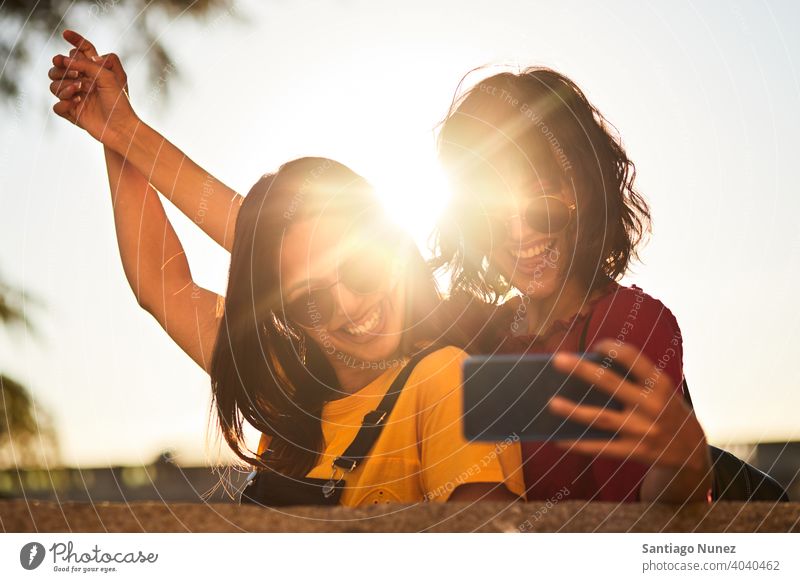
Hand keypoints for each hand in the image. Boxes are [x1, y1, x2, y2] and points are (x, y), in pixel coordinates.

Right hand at [48, 30, 136, 148]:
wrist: (122, 129)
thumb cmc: (120, 103)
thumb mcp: (108, 77)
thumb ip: (88, 63)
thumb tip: (67, 58)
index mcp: (95, 72)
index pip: (81, 52)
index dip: (74, 41)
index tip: (66, 33)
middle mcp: (83, 82)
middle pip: (59, 68)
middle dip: (61, 67)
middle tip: (73, 71)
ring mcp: (76, 97)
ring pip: (54, 86)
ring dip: (64, 86)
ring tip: (80, 90)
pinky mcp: (72, 113)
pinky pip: (57, 106)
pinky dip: (64, 104)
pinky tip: (77, 104)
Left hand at [548, 340, 710, 474]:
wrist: (693, 453)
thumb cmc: (666, 412)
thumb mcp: (662, 392)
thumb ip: (634, 381)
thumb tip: (588, 370)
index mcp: (660, 384)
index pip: (634, 358)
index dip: (613, 348)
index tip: (595, 345)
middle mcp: (652, 405)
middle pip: (610, 384)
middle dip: (582, 371)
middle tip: (557, 360)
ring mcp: (644, 430)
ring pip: (602, 419)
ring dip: (574, 411)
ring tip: (552, 403)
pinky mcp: (636, 452)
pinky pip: (603, 448)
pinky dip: (580, 444)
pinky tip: (559, 439)